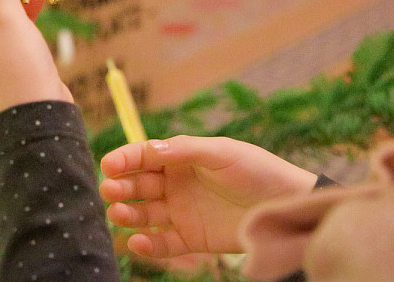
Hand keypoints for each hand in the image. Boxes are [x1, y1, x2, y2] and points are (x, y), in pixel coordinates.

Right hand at [99, 136, 317, 257]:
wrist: (285, 205)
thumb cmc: (256, 170)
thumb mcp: (222, 152)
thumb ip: (185, 150)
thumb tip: (150, 149)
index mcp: (181, 158)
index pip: (144, 157)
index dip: (125, 159)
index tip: (108, 165)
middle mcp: (176, 184)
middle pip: (138, 185)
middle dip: (120, 186)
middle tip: (110, 190)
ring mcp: (181, 212)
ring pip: (144, 214)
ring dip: (127, 214)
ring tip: (118, 213)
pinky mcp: (191, 239)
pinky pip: (162, 243)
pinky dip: (147, 244)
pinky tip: (137, 241)